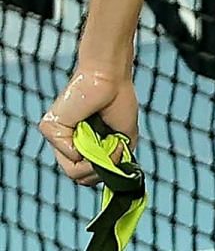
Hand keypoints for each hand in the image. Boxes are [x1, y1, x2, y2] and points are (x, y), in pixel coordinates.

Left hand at [40, 64, 138, 187]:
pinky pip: (69, 154)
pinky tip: (95, 130)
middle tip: (114, 147)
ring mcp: (58, 138)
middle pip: (79, 177)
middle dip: (102, 168)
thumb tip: (105, 173)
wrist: (111, 78)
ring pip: (72, 171)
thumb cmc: (120, 101)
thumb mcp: (125, 138)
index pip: (86, 173)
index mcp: (82, 145)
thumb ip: (116, 159)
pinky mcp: (50, 129)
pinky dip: (88, 147)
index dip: (104, 171)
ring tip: (108, 141)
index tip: (118, 154)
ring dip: (97, 161)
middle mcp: (67, 143)